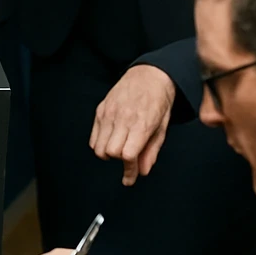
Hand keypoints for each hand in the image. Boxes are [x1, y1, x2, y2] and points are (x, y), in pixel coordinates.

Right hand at [90, 64, 175, 184]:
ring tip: (120, 148)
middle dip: (119, 161)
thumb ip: (151, 151)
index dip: (129, 171)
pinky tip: (112, 139)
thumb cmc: (159, 102)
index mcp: (141, 124)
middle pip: (110, 152)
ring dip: (108, 153)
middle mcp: (122, 118)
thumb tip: (141, 172)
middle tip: (129, 159)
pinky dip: (100, 144)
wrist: (148, 75)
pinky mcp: (100, 110)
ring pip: (98, 147)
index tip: (129, 179)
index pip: (128, 155)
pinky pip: (94, 136)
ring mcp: (108, 113)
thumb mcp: (162, 128)